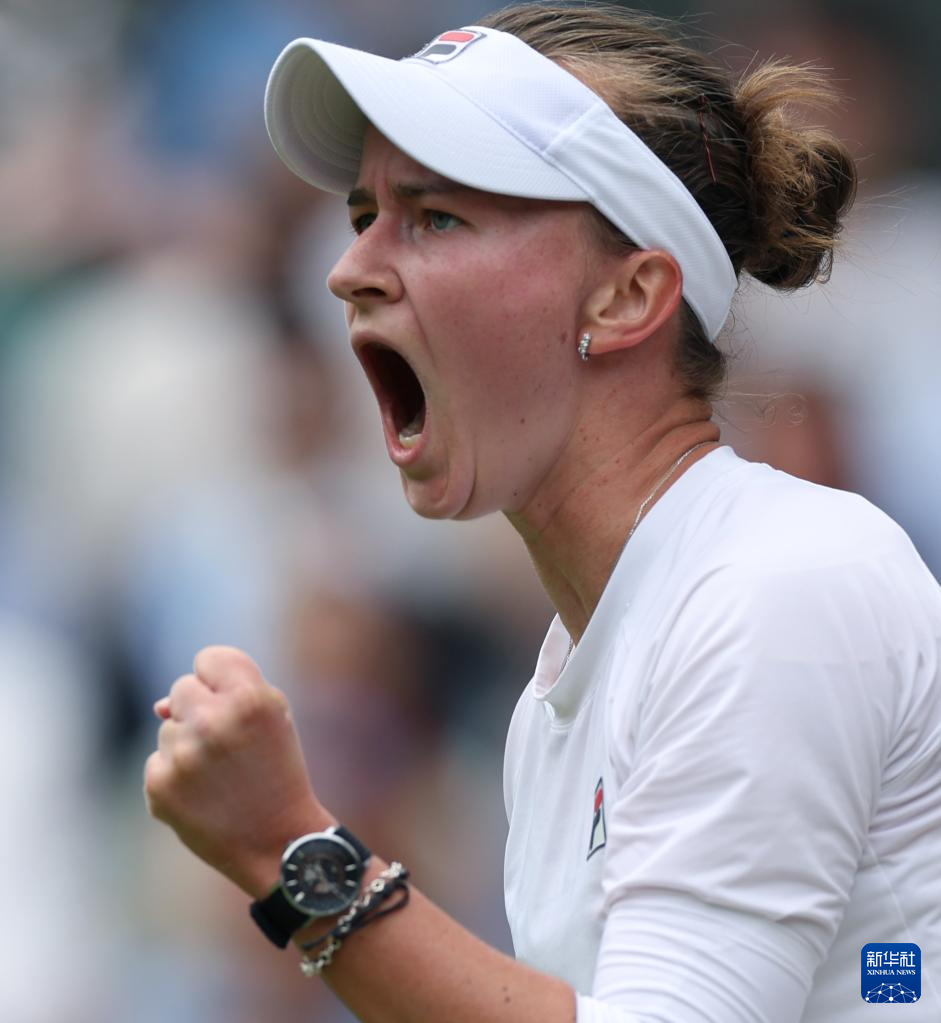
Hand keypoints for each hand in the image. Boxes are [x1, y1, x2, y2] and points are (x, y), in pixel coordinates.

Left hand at [144, 646, 330, 896]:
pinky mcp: (160, 786)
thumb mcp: (275, 719)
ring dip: (188, 745)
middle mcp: (213, 722)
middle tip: (229, 743)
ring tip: (221, 775)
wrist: (278, 842)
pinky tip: (204, 795)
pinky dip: (175, 776)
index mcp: (249, 699)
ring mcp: (183, 755)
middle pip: (182, 688)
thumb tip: (158, 706)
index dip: (220, 679)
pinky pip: (157, 761)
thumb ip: (226, 692)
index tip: (232, 700)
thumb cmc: (278, 771)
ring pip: (168, 727)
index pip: (209, 658)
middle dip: (201, 709)